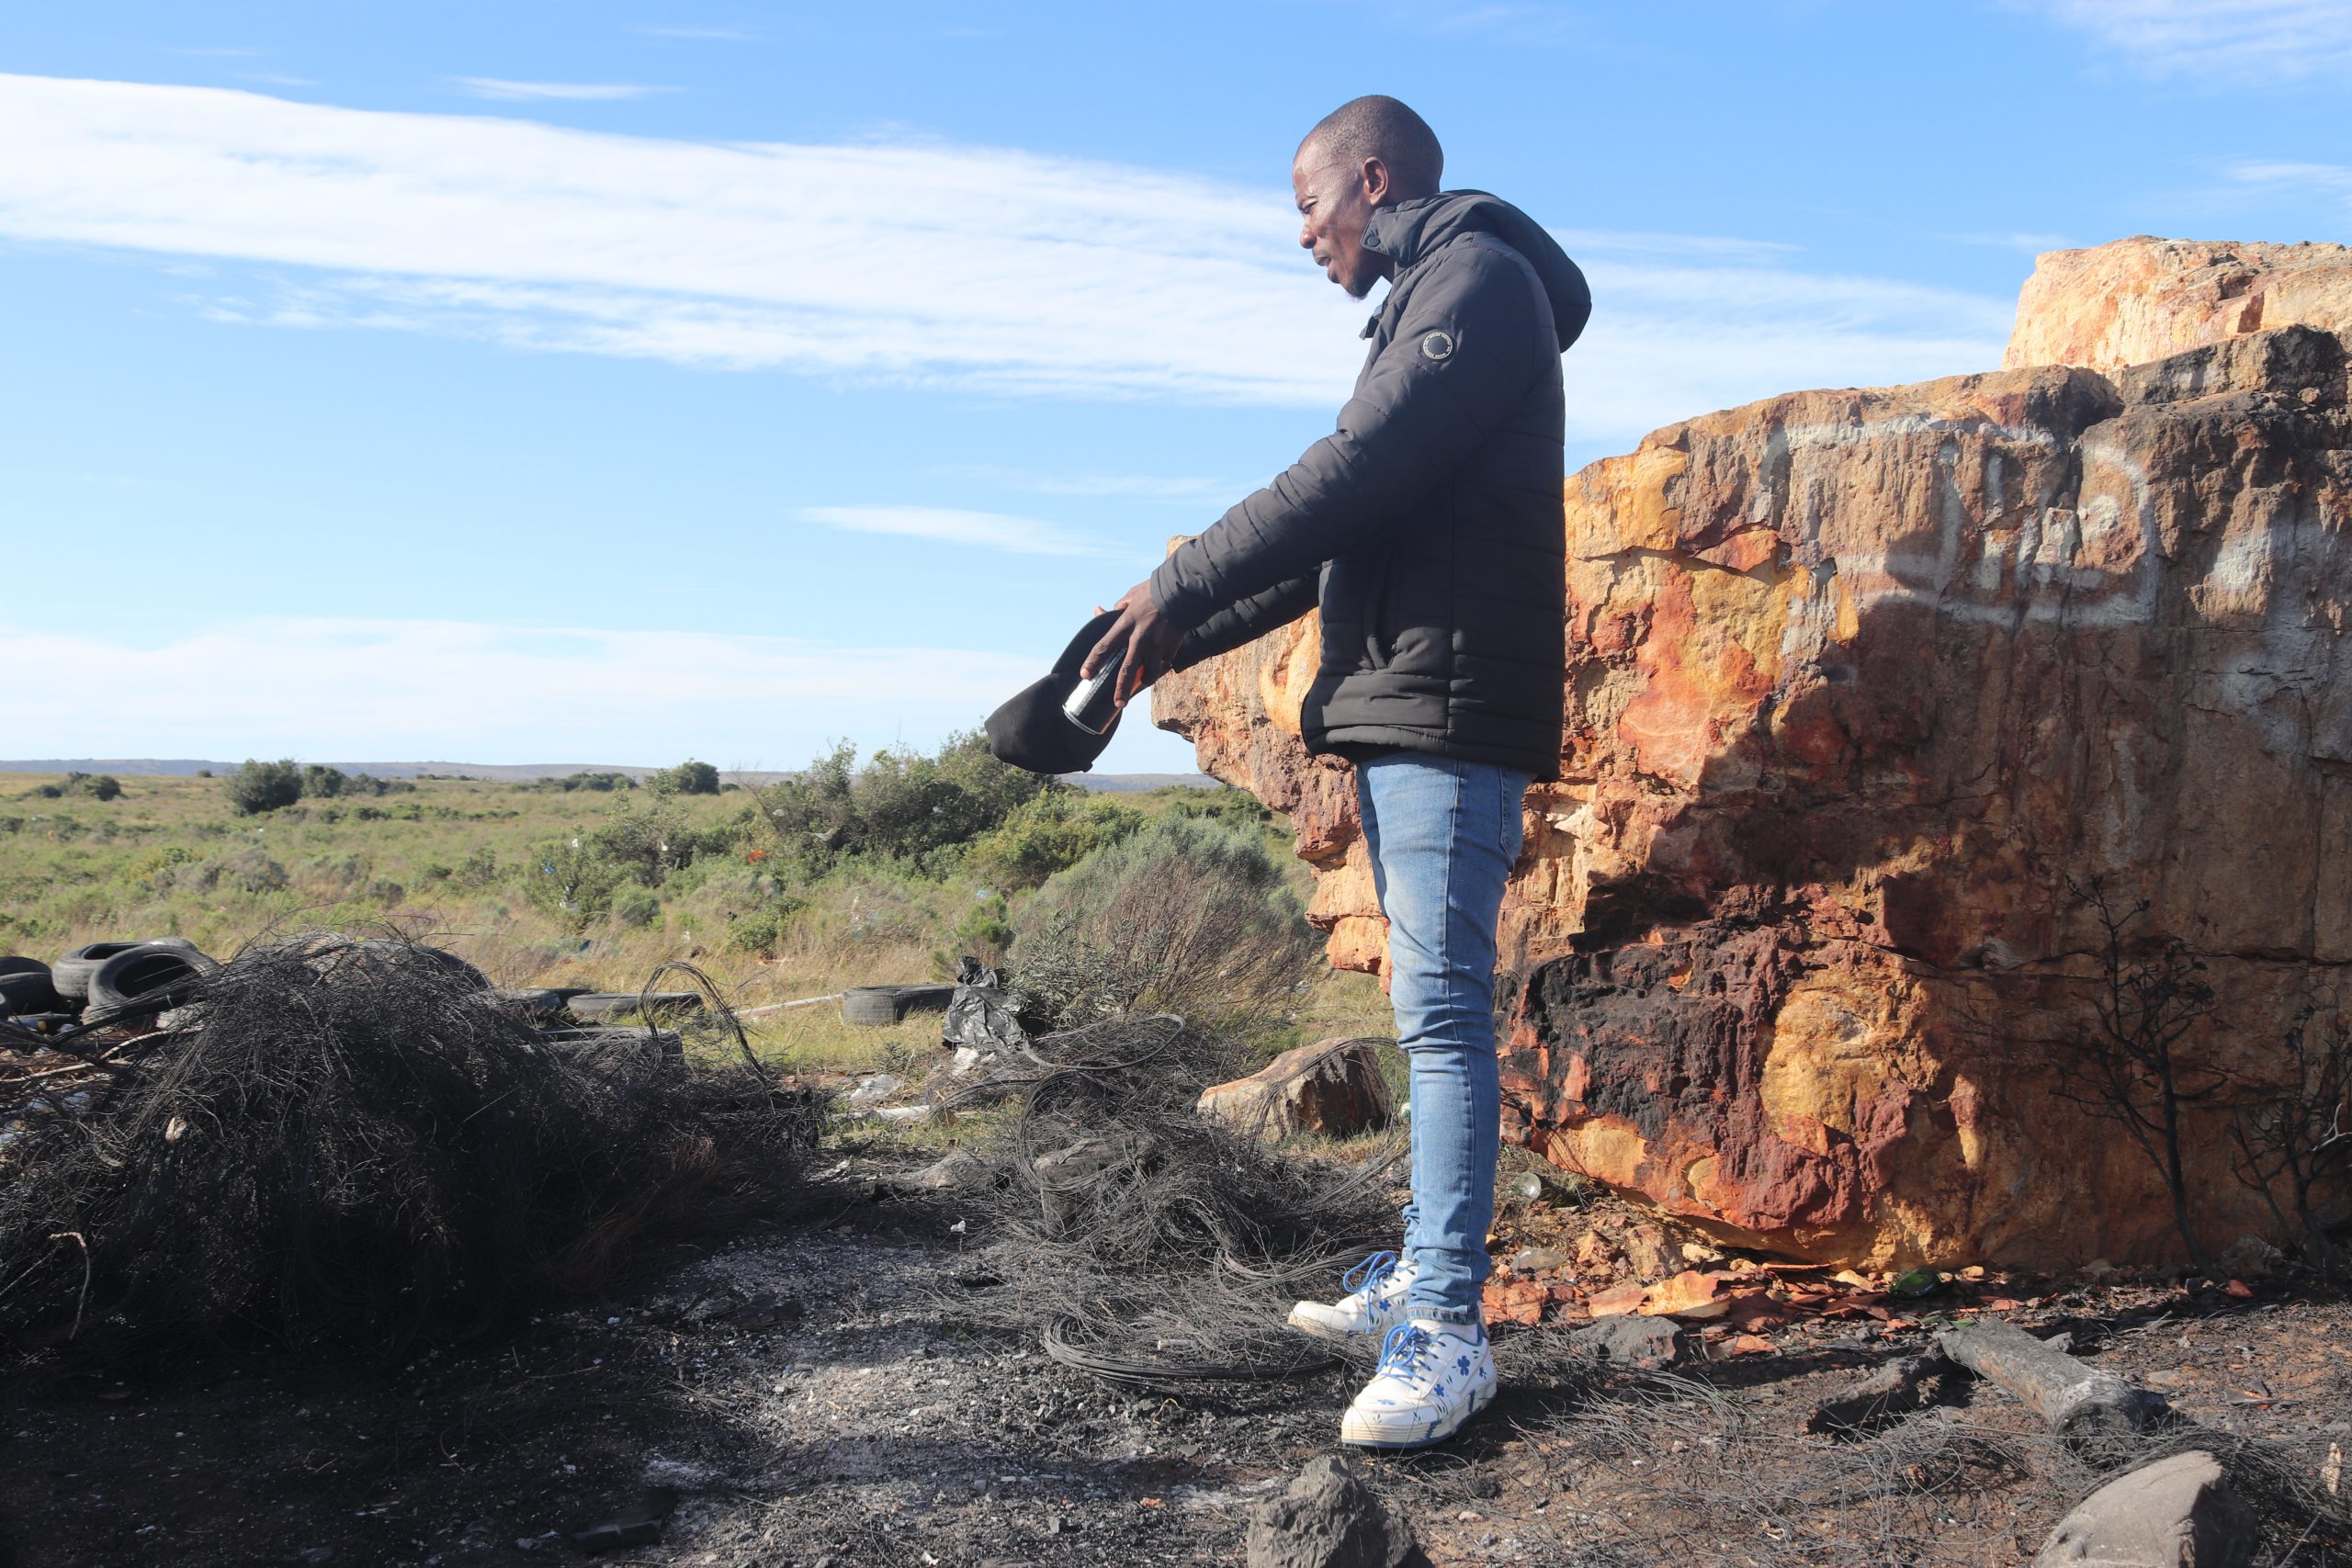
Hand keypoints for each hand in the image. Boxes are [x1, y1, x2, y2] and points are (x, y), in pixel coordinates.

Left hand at [1082, 579, 1185, 706]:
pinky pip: (1164, 663)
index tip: (1085, 675)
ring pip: (1150, 673)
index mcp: (1126, 623)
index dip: (1093, 662)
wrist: (1184, 591)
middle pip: (1127, 670)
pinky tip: (1158, 666)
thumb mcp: (1133, 594)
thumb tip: (1104, 609)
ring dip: (1144, 682)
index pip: (1104, 647)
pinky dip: (1160, 666)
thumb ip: (1119, 606)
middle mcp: (1140, 638)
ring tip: (1140, 686)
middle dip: (1121, 689)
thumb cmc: (1155, 590)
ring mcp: (1158, 645)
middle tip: (1118, 704)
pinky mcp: (1172, 647)